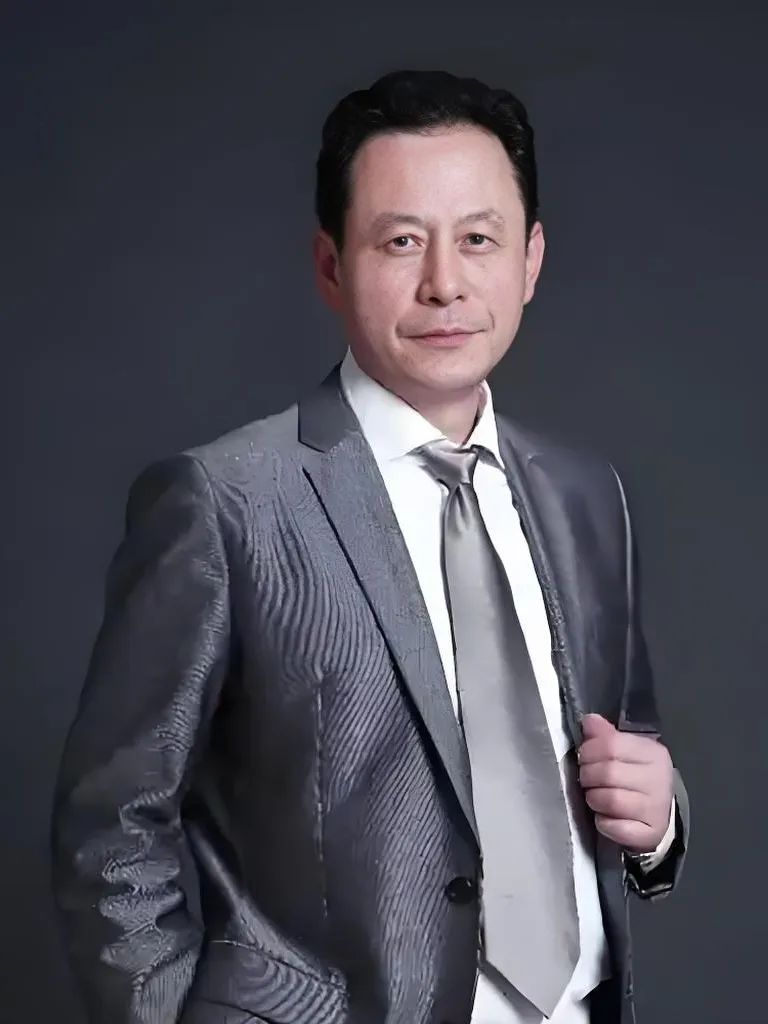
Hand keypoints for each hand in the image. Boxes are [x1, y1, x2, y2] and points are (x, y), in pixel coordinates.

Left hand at [577, 713, 673, 852]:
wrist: (655, 814)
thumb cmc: (634, 778)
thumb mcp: (623, 752)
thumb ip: (605, 736)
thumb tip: (589, 721)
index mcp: (653, 753)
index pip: (611, 745)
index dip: (589, 750)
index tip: (583, 756)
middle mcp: (659, 779)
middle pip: (608, 772)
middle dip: (588, 776)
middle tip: (586, 779)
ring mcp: (657, 808)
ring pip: (611, 800)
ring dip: (594, 799)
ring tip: (594, 796)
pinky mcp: (651, 833)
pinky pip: (616, 827)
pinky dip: (604, 823)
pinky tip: (604, 817)